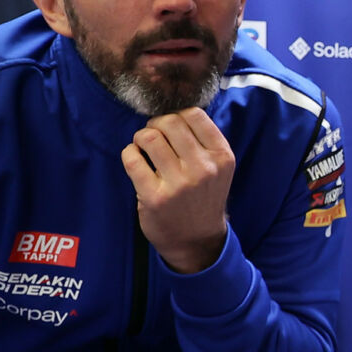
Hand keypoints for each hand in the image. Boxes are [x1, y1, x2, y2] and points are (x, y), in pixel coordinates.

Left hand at [121, 108, 236, 273]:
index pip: (194, 114)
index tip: (171, 127)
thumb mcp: (217, 168)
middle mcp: (204, 168)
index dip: (176, 115)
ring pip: (149, 137)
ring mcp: (179, 184)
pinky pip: (132, 159)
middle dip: (156, 124)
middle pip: (170, 122)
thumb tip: (172, 111)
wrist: (197, 240)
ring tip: (143, 147)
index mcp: (222, 157)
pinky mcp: (155, 197)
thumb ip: (202, 141)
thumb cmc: (203, 197)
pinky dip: (129, 154)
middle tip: (153, 136)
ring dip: (141, 138)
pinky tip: (135, 160)